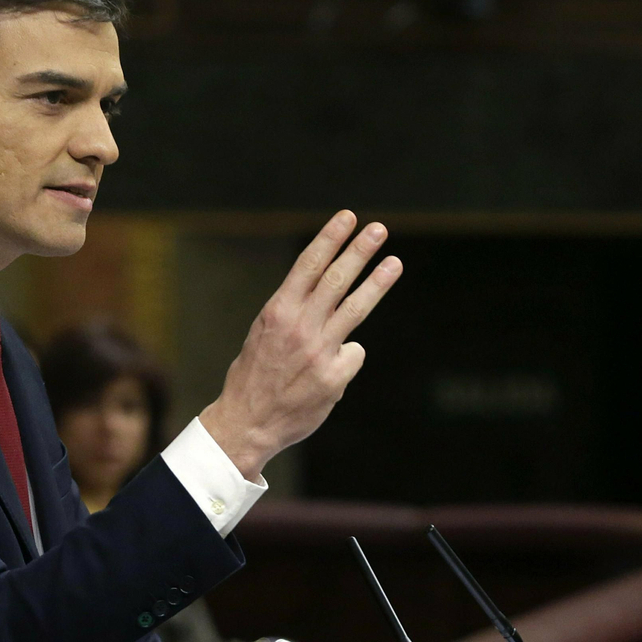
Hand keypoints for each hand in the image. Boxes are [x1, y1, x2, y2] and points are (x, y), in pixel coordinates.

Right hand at [199, 211, 401, 479]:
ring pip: (355, 308)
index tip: (347, 218)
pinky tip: (329, 371)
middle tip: (378, 229)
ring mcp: (319, 352)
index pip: (309, 266)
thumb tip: (324, 294)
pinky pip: (353, 354)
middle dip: (359, 251)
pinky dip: (346, 357)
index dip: (330, 239)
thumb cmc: (255, 376)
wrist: (246, 423)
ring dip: (377, 282)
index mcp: (278, 311)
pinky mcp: (334, 377)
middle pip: (337, 279)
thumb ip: (294, 312)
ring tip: (394, 262)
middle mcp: (299, 327)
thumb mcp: (265, 333)